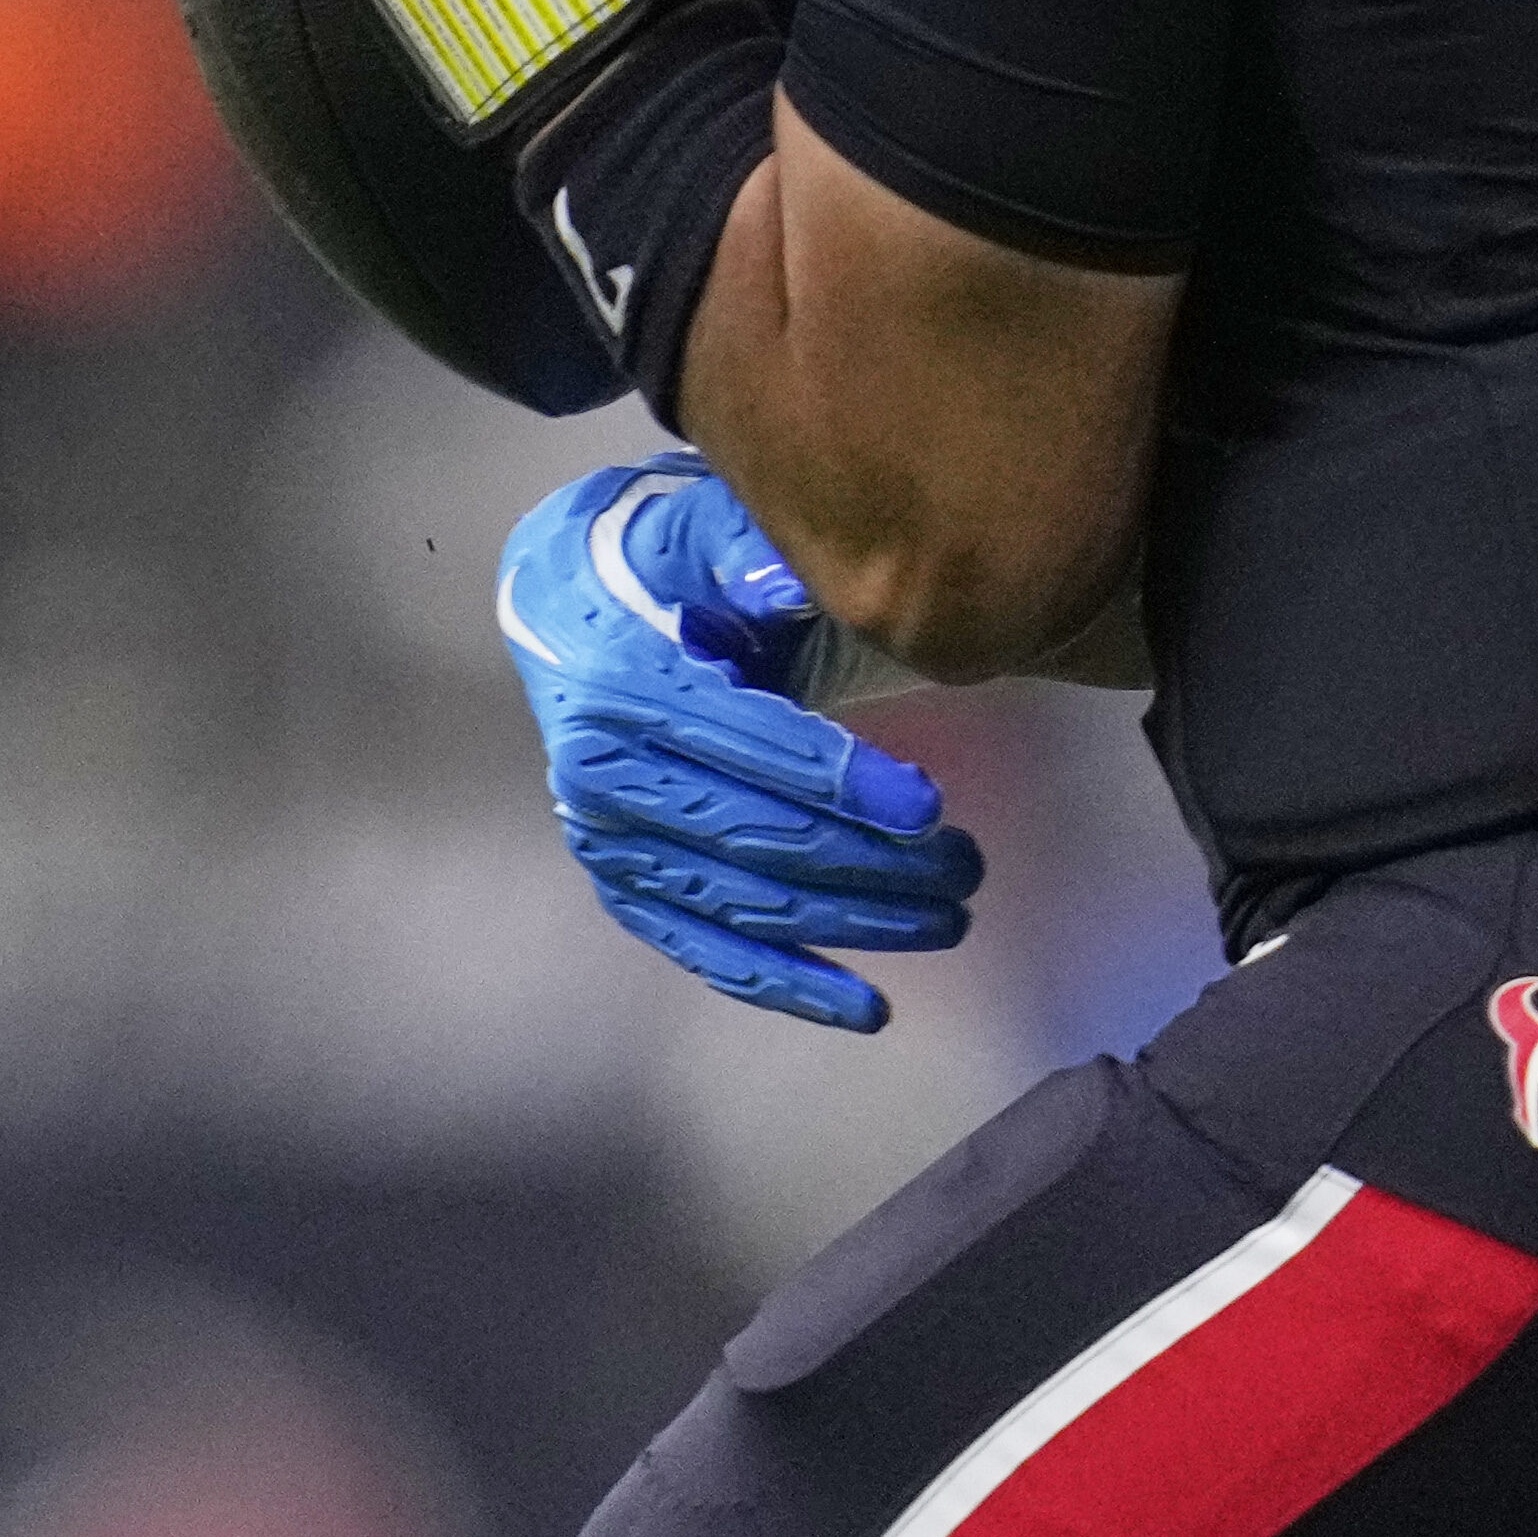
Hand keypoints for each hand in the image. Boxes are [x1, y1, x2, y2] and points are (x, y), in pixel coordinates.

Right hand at [496, 455, 984, 1029]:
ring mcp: (612, 843)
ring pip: (746, 902)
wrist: (569, 605)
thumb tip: (787, 578)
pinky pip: (709, 948)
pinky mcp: (630, 884)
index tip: (929, 805)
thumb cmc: (660, 563)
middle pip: (754, 837)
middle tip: (968, 868)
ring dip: (854, 923)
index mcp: (622, 688)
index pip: (743, 744)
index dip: (840, 779)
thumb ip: (745, 549)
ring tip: (950, 917)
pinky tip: (866, 1007)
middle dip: (871, 862)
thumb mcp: (697, 530)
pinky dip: (787, 983)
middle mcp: (603, 779)